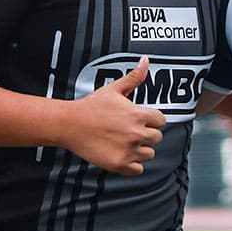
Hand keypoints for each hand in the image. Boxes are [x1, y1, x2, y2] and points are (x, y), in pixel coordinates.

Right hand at [64, 56, 165, 175]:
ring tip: (125, 142)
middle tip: (130, 131)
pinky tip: (122, 154)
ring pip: (149, 154)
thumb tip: (146, 61)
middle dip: (147, 134)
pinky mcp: (119, 164)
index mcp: (138, 115)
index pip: (161, 121)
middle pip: (157, 138)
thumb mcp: (114, 89)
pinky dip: (133, 165)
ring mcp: (128, 150)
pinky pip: (138, 169)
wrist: (69, 124)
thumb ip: (134, 77)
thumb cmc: (91, 106)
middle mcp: (136, 133)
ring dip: (141, 150)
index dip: (152, 120)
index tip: (140, 120)